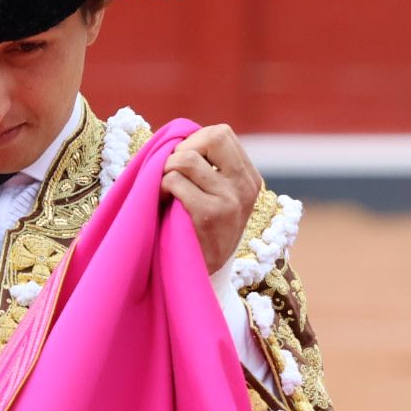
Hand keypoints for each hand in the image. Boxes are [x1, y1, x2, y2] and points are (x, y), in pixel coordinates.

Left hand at [161, 124, 262, 274]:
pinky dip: (161, 188)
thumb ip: (208, 168)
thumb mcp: (216, 197)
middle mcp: (245, 186)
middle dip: (182, 149)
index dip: (194, 141)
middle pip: (212, 136)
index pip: (221, 134)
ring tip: (165, 191)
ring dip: (166, 171)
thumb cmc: (198, 230)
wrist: (199, 276)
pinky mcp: (210, 214)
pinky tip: (164, 204)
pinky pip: (175, 181)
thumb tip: (177, 138)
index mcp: (248, 178)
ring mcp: (230, 200)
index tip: (181, 163)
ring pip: (186, 159)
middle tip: (171, 173)